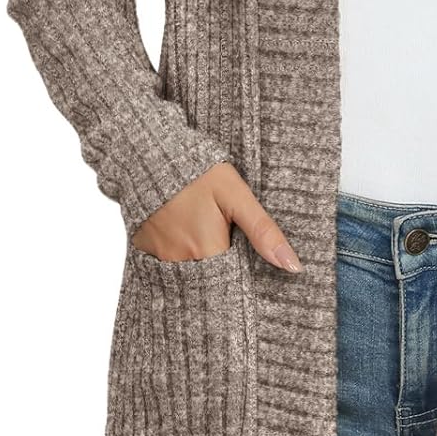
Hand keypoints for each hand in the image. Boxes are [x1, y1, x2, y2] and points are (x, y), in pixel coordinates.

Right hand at [131, 161, 302, 271]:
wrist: (151, 156)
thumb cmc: (197, 173)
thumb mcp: (236, 196)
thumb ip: (263, 232)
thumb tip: (291, 265)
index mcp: (207, 251)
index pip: (234, 279)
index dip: (242, 269)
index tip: (241, 250)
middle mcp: (181, 262)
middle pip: (212, 277)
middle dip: (222, 263)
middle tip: (220, 233)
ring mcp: (160, 258)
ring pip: (190, 271)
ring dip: (201, 257)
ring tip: (202, 229)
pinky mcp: (144, 250)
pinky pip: (167, 263)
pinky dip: (179, 252)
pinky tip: (183, 231)